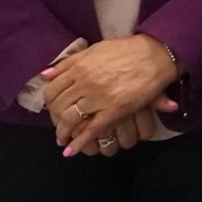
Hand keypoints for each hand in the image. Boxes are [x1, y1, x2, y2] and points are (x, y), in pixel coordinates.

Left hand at [45, 35, 179, 153]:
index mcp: (79, 67)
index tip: (51, 108)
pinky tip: (70, 152)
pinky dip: (79, 143)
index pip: (52, 89)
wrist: (155, 55)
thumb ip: (70, 62)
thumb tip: (46, 74)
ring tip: (62, 139)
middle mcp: (84, 83)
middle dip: (54, 119)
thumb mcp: (95, 50)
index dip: (49, 102)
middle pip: (59, 106)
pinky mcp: (113, 110)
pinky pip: (91, 130)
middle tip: (56, 126)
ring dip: (62, 132)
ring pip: (70, 119)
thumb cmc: (127, 50)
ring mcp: (98, 98)